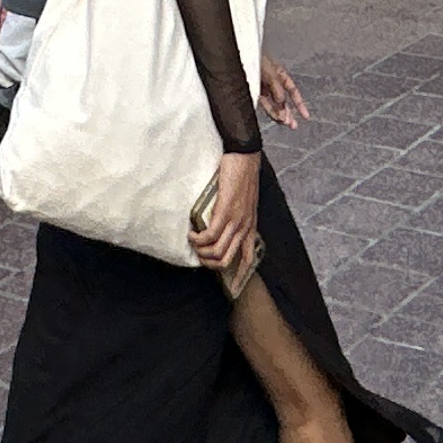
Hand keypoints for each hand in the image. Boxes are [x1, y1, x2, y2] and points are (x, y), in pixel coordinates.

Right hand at [193, 148, 262, 273]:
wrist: (244, 154)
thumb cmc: (242, 173)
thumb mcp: (244, 200)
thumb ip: (236, 214)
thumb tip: (221, 223)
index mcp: (250, 225)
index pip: (248, 259)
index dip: (239, 276)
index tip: (232, 288)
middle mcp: (245, 226)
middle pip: (227, 260)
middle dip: (209, 264)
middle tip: (197, 255)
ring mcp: (236, 219)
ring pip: (217, 251)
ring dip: (200, 251)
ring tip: (192, 242)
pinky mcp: (226, 210)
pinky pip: (210, 235)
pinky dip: (198, 239)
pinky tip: (192, 233)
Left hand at [257, 59, 308, 130]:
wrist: (240, 56)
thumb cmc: (254, 57)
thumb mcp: (269, 71)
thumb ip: (276, 87)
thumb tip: (281, 102)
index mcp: (280, 74)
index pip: (292, 91)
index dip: (299, 104)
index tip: (305, 116)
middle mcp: (273, 82)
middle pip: (283, 100)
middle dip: (289, 113)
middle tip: (292, 125)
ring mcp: (264, 88)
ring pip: (274, 105)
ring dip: (280, 115)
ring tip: (284, 123)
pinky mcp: (255, 92)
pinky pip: (264, 104)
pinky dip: (270, 111)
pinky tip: (275, 117)